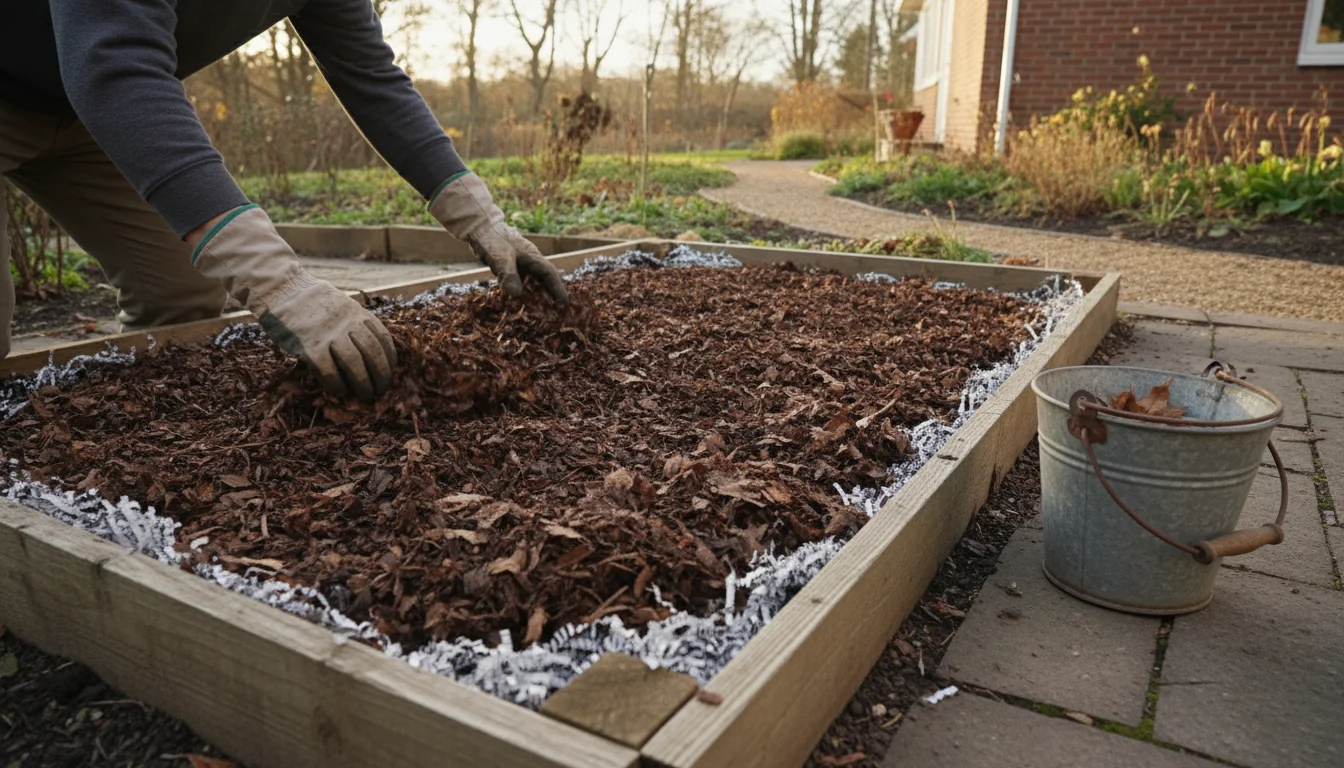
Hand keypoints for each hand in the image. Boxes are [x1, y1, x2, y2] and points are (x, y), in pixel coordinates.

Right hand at [190, 205, 397, 399]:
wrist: (281, 289)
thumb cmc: (311, 303)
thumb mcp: (342, 305)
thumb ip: (355, 323)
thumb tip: (370, 350)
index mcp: (357, 313)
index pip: (383, 339)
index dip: (390, 360)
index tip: (390, 374)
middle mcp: (347, 323)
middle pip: (373, 354)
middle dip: (381, 376)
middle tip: (380, 391)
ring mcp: (328, 334)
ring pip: (355, 364)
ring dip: (362, 384)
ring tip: (365, 396)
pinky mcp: (309, 345)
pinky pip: (329, 371)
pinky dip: (337, 384)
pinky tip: (339, 391)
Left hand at [428, 172, 568, 304]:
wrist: (479, 227)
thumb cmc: (491, 240)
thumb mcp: (500, 258)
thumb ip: (508, 275)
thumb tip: (517, 296)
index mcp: (532, 257)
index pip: (550, 275)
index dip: (558, 289)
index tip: (566, 303)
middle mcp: (530, 259)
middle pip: (546, 277)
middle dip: (553, 292)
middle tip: (559, 308)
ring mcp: (521, 261)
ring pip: (535, 278)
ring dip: (541, 291)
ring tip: (544, 307)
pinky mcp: (512, 263)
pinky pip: (524, 278)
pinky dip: (526, 288)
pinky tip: (522, 298)